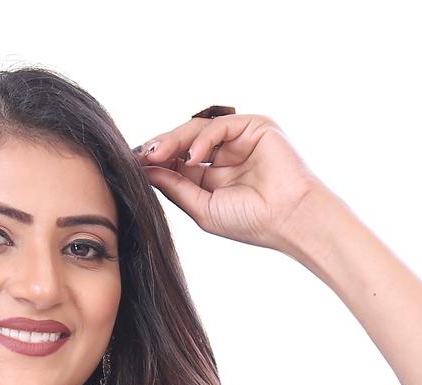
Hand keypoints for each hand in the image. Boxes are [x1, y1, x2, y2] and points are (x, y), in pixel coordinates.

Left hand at [131, 112, 330, 251]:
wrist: (289, 220)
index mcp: (213, 175)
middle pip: (184, 142)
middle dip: (161, 147)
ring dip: (174, 141)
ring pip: (198, 130)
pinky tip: (193, 158)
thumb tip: (145, 171)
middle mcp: (225, 154)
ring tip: (157, 155)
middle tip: (140, 156)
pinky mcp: (254, 126)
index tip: (132, 165)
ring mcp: (239, 139)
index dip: (156, 160)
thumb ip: (175, 187)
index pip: (178, 161)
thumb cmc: (252, 222)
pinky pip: (219, 126)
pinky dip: (203, 139)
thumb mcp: (203, 208)